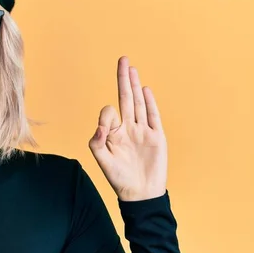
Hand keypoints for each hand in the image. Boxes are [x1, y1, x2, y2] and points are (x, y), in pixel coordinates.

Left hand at [88, 56, 166, 201]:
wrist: (140, 193)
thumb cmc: (118, 178)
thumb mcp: (101, 159)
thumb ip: (96, 141)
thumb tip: (102, 125)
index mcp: (113, 133)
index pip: (108, 113)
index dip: (106, 116)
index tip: (106, 129)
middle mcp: (128, 128)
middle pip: (125, 98)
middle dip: (123, 79)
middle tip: (122, 59)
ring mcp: (143, 131)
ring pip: (139, 103)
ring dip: (135, 85)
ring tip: (132, 68)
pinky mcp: (156, 136)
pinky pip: (153, 116)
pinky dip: (149, 103)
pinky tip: (145, 89)